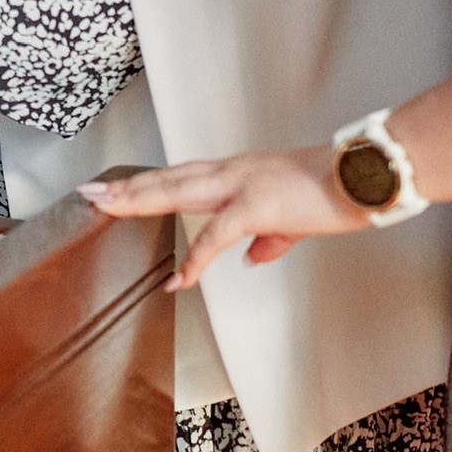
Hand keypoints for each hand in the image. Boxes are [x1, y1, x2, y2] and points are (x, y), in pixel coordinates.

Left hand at [79, 146, 370, 290]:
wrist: (361, 177)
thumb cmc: (332, 191)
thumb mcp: (292, 219)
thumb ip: (268, 237)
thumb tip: (252, 256)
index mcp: (236, 173)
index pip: (180, 175)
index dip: (147, 183)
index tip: (116, 189)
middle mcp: (230, 172)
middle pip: (167, 178)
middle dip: (127, 187)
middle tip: (91, 193)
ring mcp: (240, 185)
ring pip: (177, 191)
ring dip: (140, 201)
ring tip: (108, 209)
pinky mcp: (257, 206)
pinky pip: (216, 234)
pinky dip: (196, 258)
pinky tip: (179, 279)